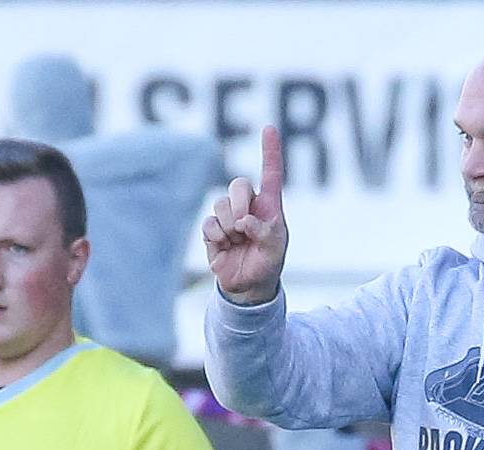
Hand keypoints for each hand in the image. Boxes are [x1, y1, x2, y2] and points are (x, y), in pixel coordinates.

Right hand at [202, 126, 287, 303]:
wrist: (249, 287)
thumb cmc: (268, 263)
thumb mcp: (275, 250)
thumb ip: (266, 233)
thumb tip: (244, 221)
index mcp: (268, 206)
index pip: (270, 173)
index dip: (270, 151)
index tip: (269, 128)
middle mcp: (247, 206)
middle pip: (237, 185)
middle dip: (239, 203)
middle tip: (243, 226)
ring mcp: (228, 217)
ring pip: (219, 205)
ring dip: (228, 227)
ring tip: (236, 242)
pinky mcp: (212, 231)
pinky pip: (208, 224)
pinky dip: (217, 237)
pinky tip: (224, 247)